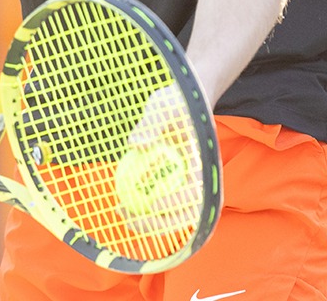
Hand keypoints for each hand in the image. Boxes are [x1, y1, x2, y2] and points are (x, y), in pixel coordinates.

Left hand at [116, 84, 202, 235]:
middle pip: (184, 216)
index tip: (152, 205)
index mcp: (205, 166)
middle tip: (130, 219)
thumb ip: (152, 124)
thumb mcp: (166, 107)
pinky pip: (159, 201)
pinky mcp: (174, 185)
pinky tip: (121, 203)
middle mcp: (200, 182)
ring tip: (121, 212)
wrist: (187, 101)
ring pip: (171, 216)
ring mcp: (187, 186)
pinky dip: (143, 207)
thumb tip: (135, 143)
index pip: (196, 195)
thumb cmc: (179, 102)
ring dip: (148, 221)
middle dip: (157, 224)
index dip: (176, 205)